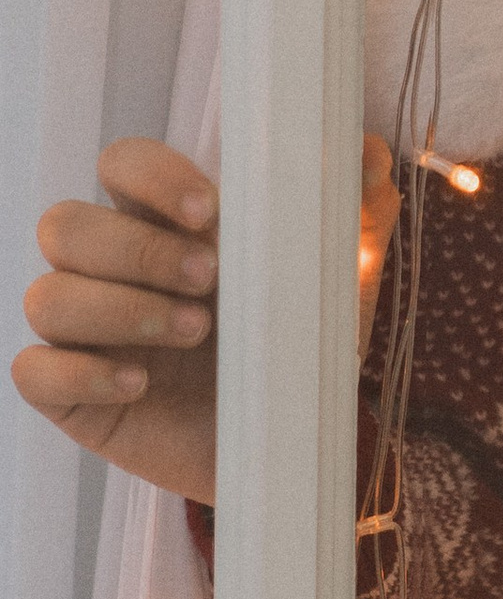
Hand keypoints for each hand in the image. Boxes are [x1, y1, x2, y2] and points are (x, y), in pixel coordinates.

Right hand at [15, 132, 400, 508]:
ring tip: (195, 334)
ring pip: (47, 296)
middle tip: (209, 280)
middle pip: (65, 225)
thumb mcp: (338, 282)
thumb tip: (372, 154)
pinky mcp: (72, 396)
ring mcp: (86, 334)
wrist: (290, 443)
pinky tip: (140, 385)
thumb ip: (356, 216)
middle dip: (135, 250)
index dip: (149, 175)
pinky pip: (33, 372)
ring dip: (120, 309)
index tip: (207, 210)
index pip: (120, 164)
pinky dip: (83, 374)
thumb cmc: (298, 347)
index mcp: (166, 224)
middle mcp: (112, 271)